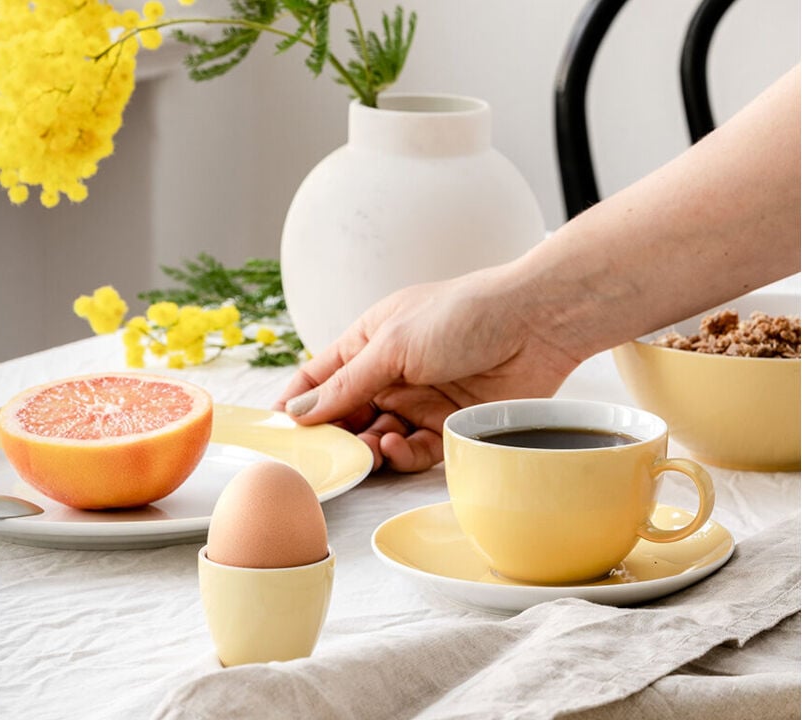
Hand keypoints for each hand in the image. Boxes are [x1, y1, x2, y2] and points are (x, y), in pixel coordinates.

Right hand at [275, 264, 581, 471]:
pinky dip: (401, 454)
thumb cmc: (463, 315)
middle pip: (347, 415)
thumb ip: (346, 383)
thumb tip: (299, 411)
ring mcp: (419, 400)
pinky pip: (414, 450)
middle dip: (334, 435)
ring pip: (379, 437)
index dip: (298, 403)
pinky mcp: (449, 425)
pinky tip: (397, 446)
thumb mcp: (392, 344)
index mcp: (369, 341)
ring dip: (368, 447)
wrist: (535, 325)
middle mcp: (390, 372)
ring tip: (367, 450)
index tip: (279, 431)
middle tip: (326, 454)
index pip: (320, 376)